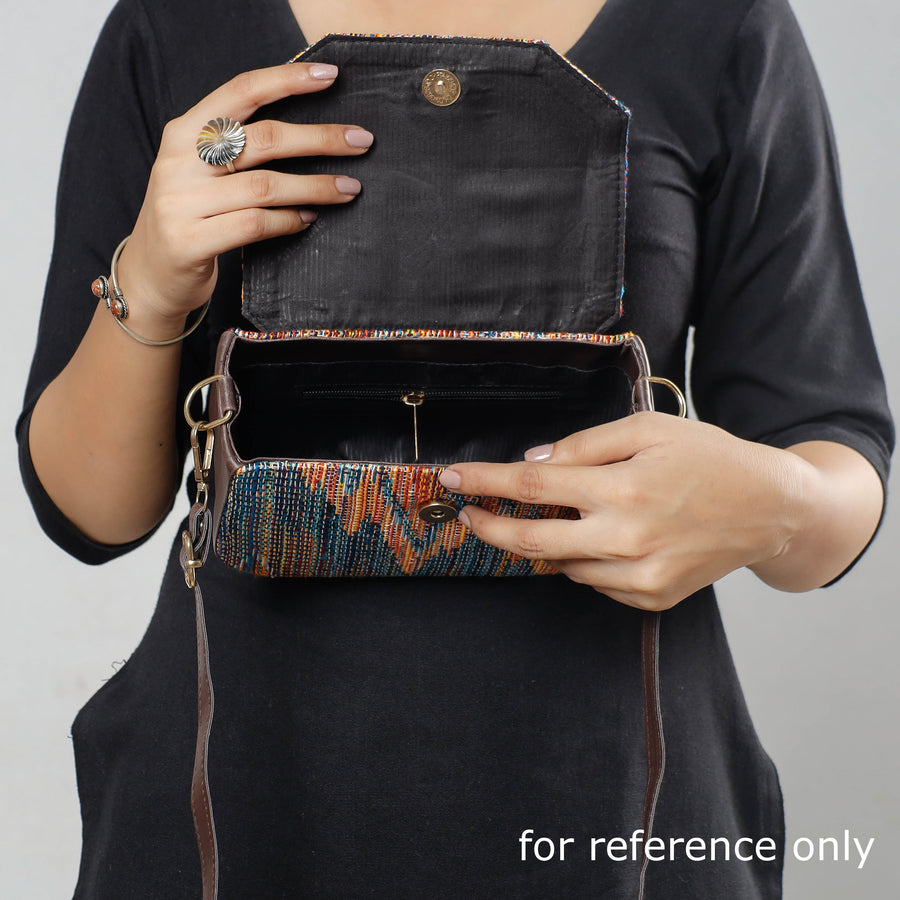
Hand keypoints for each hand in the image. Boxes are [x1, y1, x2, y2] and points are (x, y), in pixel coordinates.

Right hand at [116, 63, 371, 336]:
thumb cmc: (191, 218)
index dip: (287, 80)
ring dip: (315, 186)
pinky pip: (255, 225)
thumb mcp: (201, 173)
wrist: (150, 275)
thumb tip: (310, 133)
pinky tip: (309, 219)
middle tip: (361, 141)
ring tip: (348, 189)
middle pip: (262, 138)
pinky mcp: (190, 241)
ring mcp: (181, 202)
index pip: (240, 92)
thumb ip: (237, 150)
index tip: (331, 76)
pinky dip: (289, 221)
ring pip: (265, 186)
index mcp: (183, 133)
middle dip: (319, 138)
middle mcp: (179, 162)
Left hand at [438, 412, 811, 609]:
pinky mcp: (651, 598)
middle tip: (467, 515)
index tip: (451, 478)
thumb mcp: (648, 429)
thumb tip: (534, 459)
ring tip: (565, 515)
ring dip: (545, 541)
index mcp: (623, 488)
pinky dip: (584, 559)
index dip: (485, 480)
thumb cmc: (709, 459)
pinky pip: (594, 582)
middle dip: (489, 526)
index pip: (532, 484)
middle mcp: (627, 538)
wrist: (769, 508)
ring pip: (562, 564)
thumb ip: (586, 444)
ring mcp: (639, 575)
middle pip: (531, 539)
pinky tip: (605, 537)